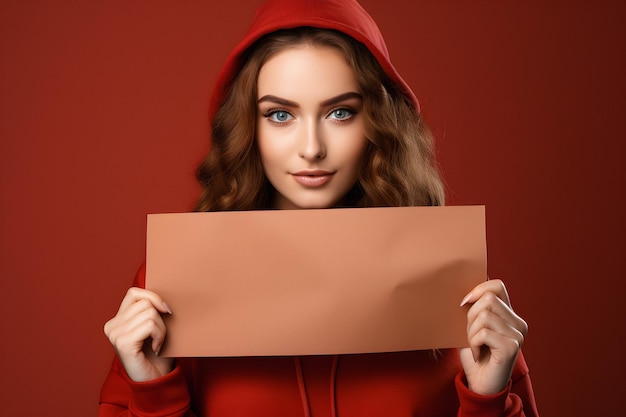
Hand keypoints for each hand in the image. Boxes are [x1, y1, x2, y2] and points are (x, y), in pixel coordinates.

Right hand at [104, 287, 174, 381]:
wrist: (157, 380)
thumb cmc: (158, 353)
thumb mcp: (155, 326)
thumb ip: (152, 309)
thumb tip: (164, 296)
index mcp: (117, 320)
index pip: (134, 292)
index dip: (153, 297)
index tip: (166, 311)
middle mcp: (111, 326)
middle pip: (145, 302)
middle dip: (160, 318)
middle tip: (160, 335)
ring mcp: (114, 335)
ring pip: (149, 313)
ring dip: (161, 329)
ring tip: (158, 342)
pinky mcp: (122, 343)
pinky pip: (149, 324)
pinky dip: (159, 335)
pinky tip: (156, 347)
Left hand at [459, 279, 527, 394]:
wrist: (480, 384)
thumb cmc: (475, 354)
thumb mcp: (472, 326)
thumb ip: (475, 308)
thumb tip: (467, 289)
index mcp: (509, 315)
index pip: (497, 286)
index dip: (478, 289)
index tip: (464, 303)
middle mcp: (518, 323)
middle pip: (487, 299)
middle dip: (470, 316)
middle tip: (471, 335)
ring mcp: (518, 335)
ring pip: (484, 315)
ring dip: (471, 332)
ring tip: (475, 345)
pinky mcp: (512, 347)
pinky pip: (483, 333)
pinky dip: (473, 343)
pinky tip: (478, 354)